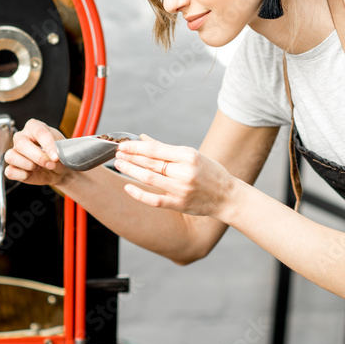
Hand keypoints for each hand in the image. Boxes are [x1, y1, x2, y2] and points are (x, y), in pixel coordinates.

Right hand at [4, 119, 69, 186]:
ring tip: (40, 167)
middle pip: (21, 144)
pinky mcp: (11, 167)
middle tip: (51, 164)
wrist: (58, 170)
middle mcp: (21, 137)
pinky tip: (32, 173)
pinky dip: (22, 175)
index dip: (48, 145)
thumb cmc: (59, 155)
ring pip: (11, 156)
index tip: (56, 157)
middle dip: (38, 157)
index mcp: (34, 127)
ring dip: (29, 165)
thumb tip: (55, 155)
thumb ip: (60, 149)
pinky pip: (10, 171)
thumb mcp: (63, 149)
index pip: (39, 132)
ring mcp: (14, 152)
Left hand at [113, 135, 238, 217]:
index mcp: (189, 156)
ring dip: (131, 170)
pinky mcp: (179, 204)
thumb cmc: (210, 173)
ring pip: (149, 179)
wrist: (227, 196)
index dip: (136, 147)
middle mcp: (185, 172)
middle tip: (117, 153)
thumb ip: (166, 149)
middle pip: (150, 163)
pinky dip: (139, 194)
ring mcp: (181, 189)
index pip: (155, 149)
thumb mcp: (192, 155)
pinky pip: (154, 200)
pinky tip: (128, 186)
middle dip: (130, 157)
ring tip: (119, 164)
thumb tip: (143, 139)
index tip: (123, 144)